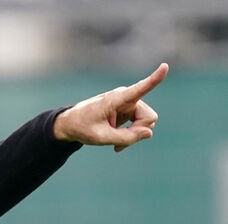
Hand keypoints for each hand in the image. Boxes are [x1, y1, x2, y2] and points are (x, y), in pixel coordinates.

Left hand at [53, 63, 167, 151]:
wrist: (71, 125)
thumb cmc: (82, 127)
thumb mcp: (101, 137)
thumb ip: (125, 137)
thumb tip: (149, 133)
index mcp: (118, 98)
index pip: (140, 88)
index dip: (154, 78)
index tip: (165, 66)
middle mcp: (127, 98)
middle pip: (149, 117)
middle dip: (139, 131)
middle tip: (119, 142)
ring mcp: (130, 105)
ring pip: (146, 123)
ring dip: (134, 135)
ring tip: (116, 143)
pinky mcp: (129, 112)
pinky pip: (140, 127)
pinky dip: (131, 136)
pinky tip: (117, 145)